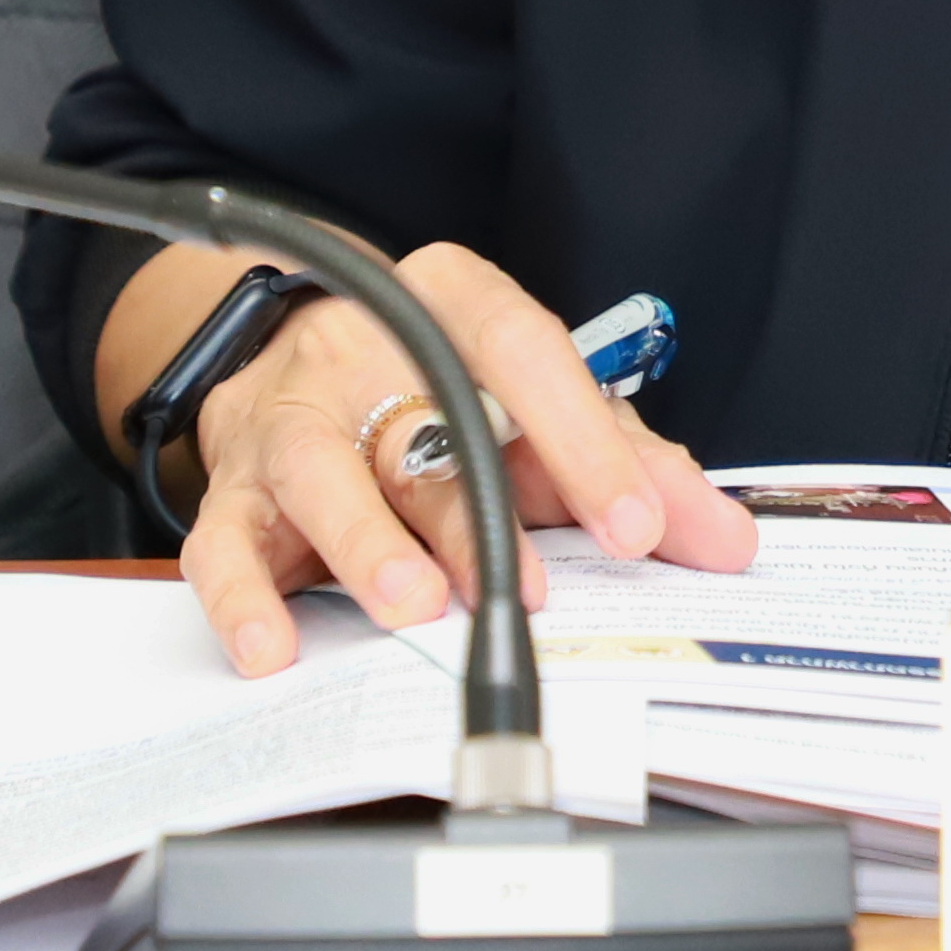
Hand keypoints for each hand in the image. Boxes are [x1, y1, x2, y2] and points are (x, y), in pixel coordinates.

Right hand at [171, 241, 759, 680]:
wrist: (292, 364)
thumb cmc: (434, 396)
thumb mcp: (534, 414)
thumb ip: (632, 469)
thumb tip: (727, 541)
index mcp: (447, 302)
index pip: (521, 348)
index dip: (582, 438)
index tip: (635, 523)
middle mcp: (360, 347)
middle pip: (424, 422)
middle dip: (479, 515)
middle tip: (529, 591)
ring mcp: (288, 414)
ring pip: (320, 471)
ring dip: (369, 544)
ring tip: (415, 605)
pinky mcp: (232, 488)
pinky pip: (223, 542)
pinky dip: (243, 599)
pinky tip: (273, 649)